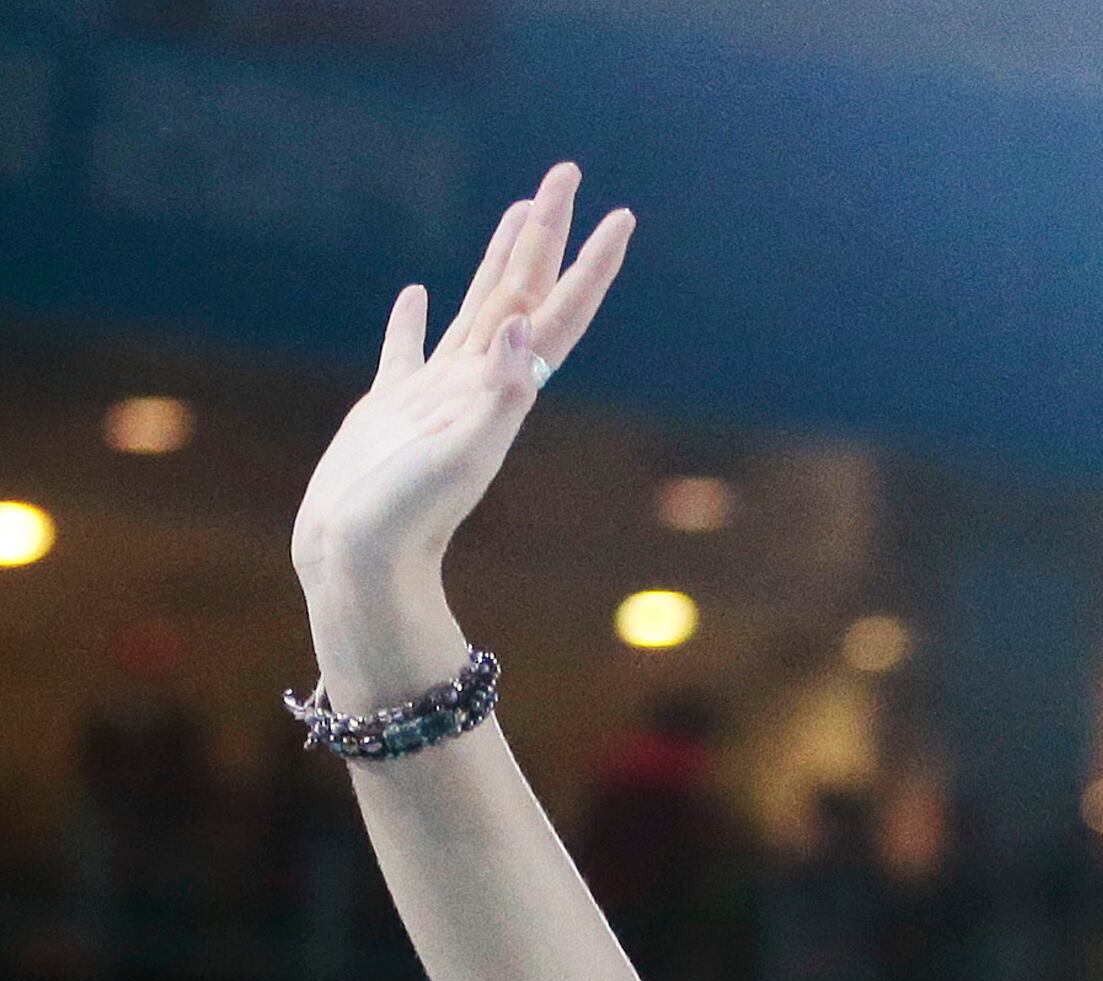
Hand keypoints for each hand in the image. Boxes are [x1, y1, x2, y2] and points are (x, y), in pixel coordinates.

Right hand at [292, 163, 631, 604]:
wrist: (359, 562)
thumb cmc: (404, 517)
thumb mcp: (457, 455)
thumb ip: (496, 396)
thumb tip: (524, 331)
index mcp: (502, 391)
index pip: (557, 312)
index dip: (590, 264)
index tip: (620, 214)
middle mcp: (478, 386)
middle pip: (523, 292)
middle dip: (546, 233)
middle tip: (565, 172)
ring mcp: (435, 395)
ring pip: (477, 309)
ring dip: (500, 260)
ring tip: (516, 212)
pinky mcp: (389, 409)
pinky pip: (408, 349)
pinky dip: (414, 319)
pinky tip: (417, 294)